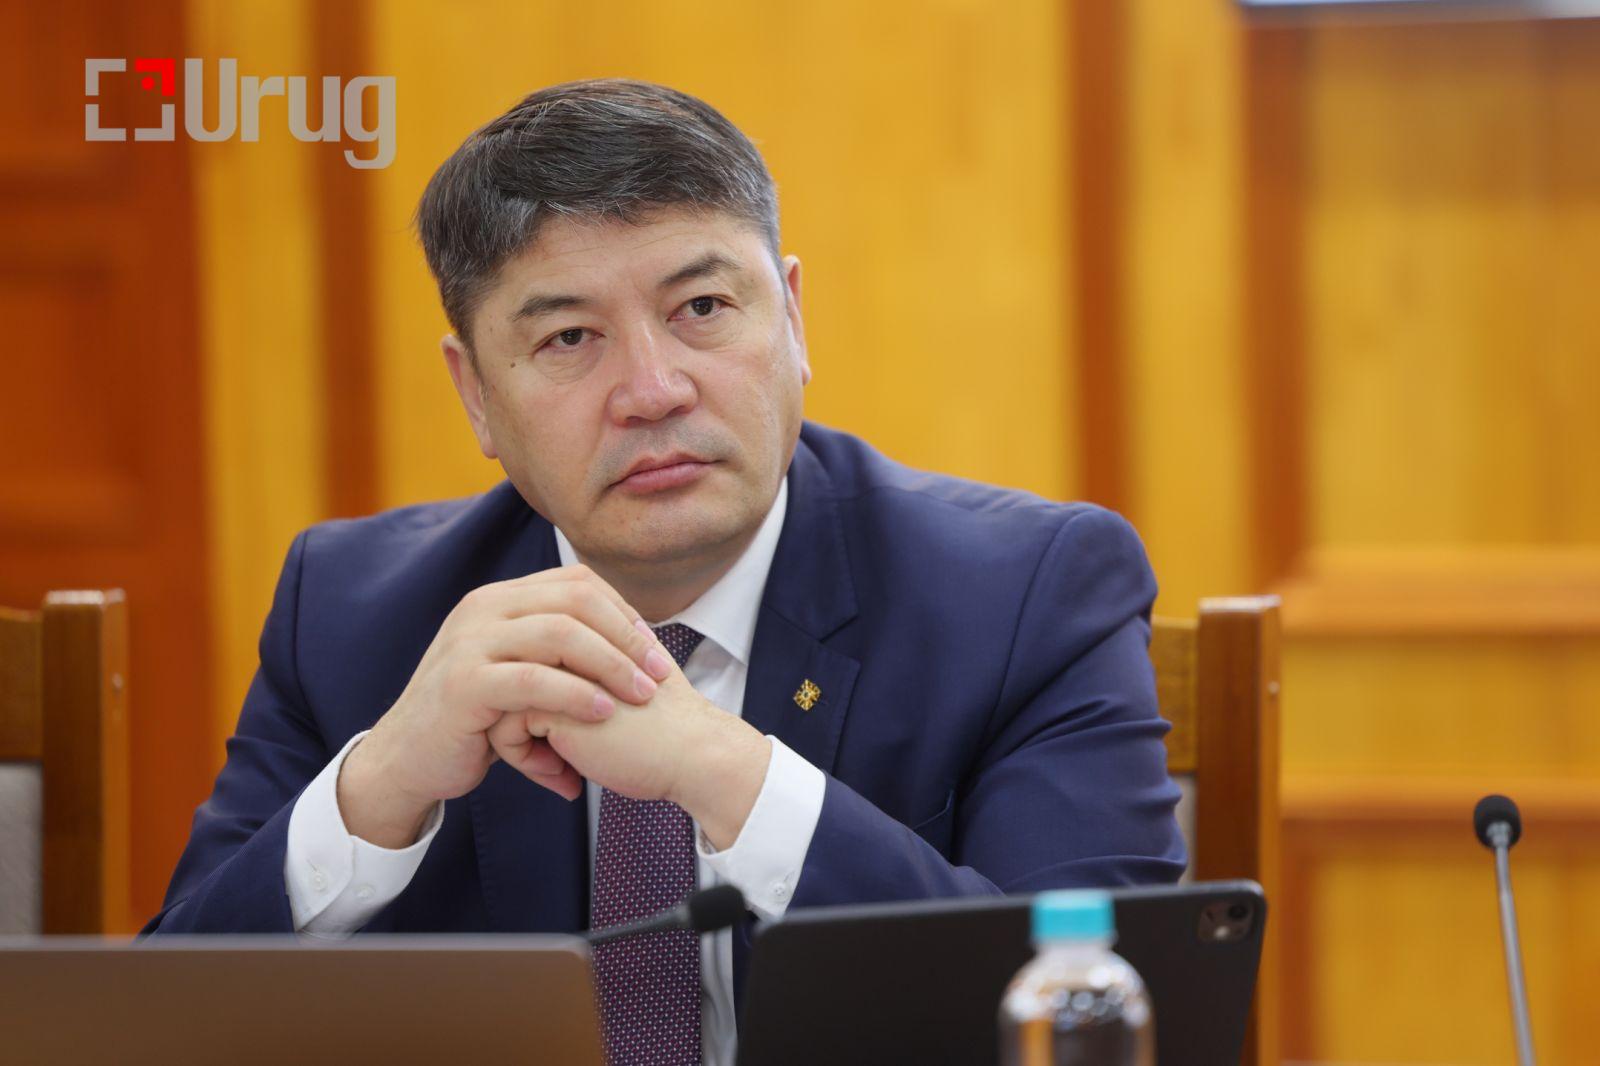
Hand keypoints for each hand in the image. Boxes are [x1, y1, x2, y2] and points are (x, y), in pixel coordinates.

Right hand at [338, 566, 673, 846]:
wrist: (408, 758)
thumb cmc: (475, 718)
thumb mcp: (519, 672)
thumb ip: (561, 652)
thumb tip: (632, 646)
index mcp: (501, 599)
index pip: (578, 583)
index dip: (624, 613)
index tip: (654, 651)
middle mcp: (484, 609)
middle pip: (577, 601)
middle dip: (627, 637)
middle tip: (659, 674)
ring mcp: (471, 643)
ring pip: (560, 634)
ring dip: (611, 665)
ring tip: (641, 696)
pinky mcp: (464, 684)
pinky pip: (533, 680)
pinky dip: (575, 694)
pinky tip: (603, 712)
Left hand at [487, 660, 772, 849]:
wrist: (693, 753)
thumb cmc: (660, 735)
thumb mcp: (616, 693)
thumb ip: (588, 681)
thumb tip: (539, 707)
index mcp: (586, 635)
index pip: (527, 667)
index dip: (535, 704)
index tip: (558, 744)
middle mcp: (569, 643)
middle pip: (508, 680)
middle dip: (516, 724)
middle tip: (550, 761)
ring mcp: (558, 667)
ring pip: (500, 700)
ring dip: (517, 742)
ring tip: (555, 770)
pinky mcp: (552, 699)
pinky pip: (505, 727)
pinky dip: (522, 758)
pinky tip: (563, 777)